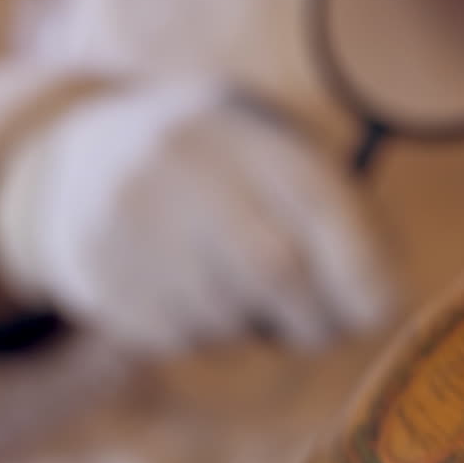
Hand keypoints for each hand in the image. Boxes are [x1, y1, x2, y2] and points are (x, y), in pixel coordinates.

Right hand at [0, 81, 392, 354]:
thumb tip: (385, 301)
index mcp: (240, 124)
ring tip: (247, 294)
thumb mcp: (272, 144)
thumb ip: (333, 205)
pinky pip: (182, 338)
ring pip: (228, 315)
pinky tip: (196, 294)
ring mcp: (130, 221)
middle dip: (315, 316)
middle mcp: (179, 164)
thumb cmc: (220, 164)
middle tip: (326, 327)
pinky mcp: (99, 276)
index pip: (315, 198)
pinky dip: (210, 335)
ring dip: (258, 326)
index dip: (359, 264)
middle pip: (274, 270)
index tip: (383, 308)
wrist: (78, 157)